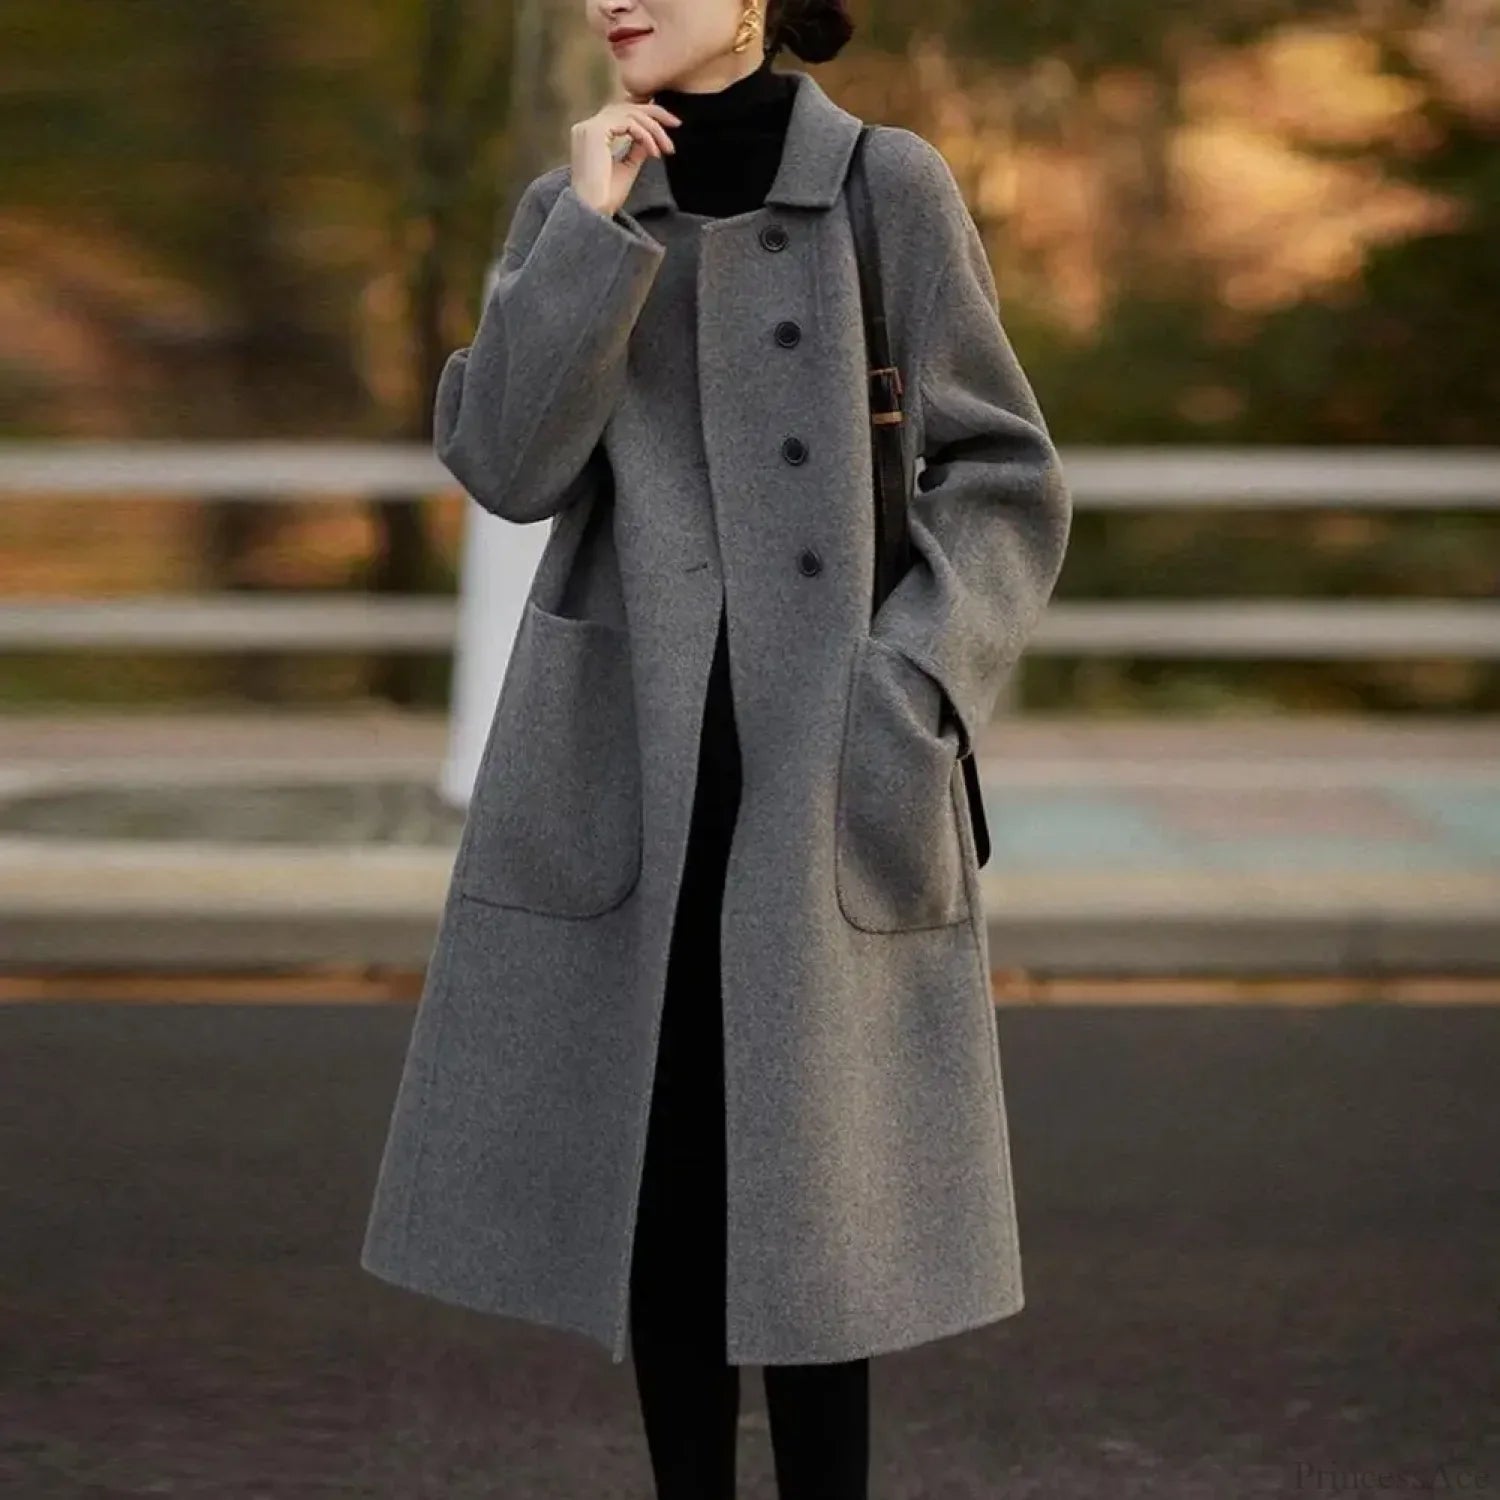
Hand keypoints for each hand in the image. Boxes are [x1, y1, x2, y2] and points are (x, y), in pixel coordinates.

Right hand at [570, 98, 680, 218]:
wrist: (594, 213)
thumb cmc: (606, 199)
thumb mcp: (627, 169)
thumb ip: (636, 149)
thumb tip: (649, 138)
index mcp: (590, 135)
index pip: (621, 114)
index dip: (646, 116)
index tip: (669, 127)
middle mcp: (586, 127)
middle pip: (626, 107)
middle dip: (654, 114)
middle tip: (677, 124)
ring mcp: (589, 128)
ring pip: (630, 113)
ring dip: (653, 129)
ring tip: (667, 148)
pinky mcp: (595, 131)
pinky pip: (628, 123)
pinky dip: (645, 136)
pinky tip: (655, 153)